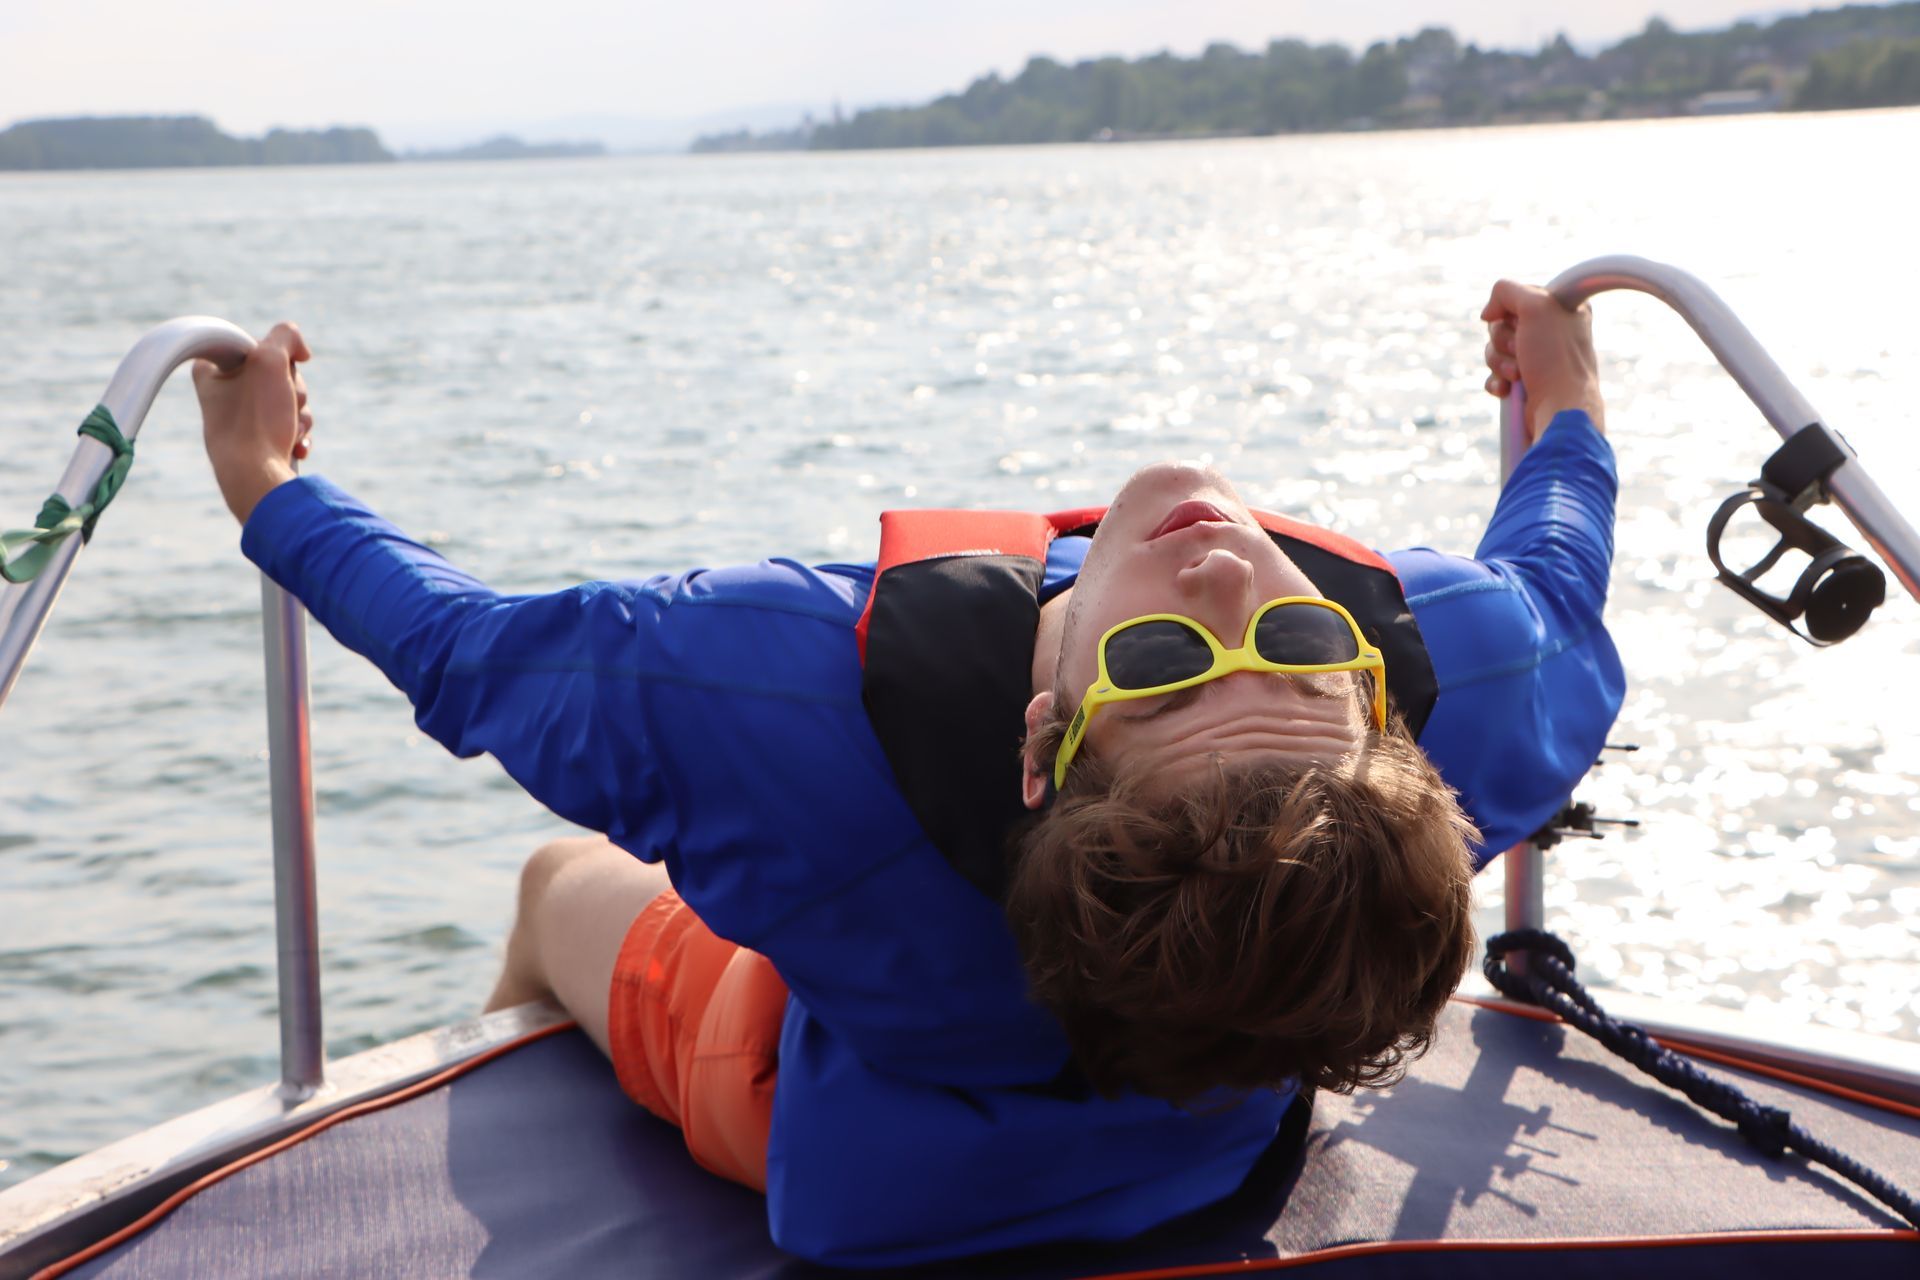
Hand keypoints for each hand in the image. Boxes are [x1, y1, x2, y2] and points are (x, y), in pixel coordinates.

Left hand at [194, 322, 312, 522]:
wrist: (256, 479)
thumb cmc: (256, 421)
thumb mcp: (270, 361)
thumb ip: (285, 336)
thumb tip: (300, 350)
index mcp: (212, 372)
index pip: (253, 345)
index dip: (274, 356)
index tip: (271, 370)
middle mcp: (224, 394)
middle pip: (279, 374)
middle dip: (294, 391)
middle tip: (284, 405)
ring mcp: (244, 421)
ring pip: (290, 402)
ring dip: (301, 416)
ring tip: (289, 433)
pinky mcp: (261, 443)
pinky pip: (291, 428)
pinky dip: (298, 436)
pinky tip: (294, 448)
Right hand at [1480, 280, 1604, 439]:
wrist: (1560, 407)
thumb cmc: (1555, 358)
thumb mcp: (1536, 306)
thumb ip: (1507, 291)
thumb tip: (1488, 313)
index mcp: (1563, 308)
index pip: (1519, 296)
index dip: (1511, 309)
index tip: (1519, 320)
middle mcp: (1552, 331)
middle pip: (1502, 324)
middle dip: (1503, 340)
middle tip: (1520, 350)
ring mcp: (1538, 359)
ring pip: (1495, 350)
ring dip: (1499, 363)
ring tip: (1518, 375)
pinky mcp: (1526, 383)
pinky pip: (1495, 375)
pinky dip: (1497, 381)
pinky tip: (1508, 389)